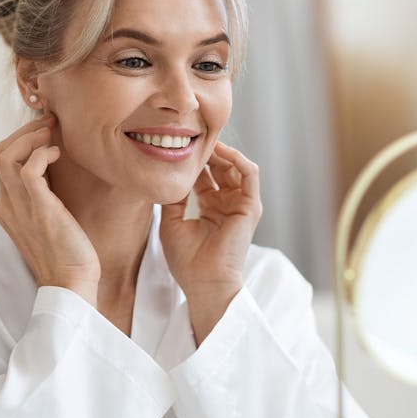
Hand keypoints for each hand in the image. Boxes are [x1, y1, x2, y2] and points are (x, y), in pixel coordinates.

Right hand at [0, 116, 99, 304]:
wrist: (71, 282)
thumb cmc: (67, 252)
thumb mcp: (47, 218)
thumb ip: (42, 195)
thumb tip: (53, 169)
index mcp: (6, 207)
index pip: (0, 161)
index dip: (20, 140)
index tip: (43, 131)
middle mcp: (7, 205)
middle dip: (22, 132)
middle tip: (48, 124)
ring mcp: (20, 207)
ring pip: (5, 156)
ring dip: (29, 137)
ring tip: (50, 133)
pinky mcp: (39, 210)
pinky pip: (28, 169)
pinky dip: (41, 154)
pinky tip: (57, 154)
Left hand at [160, 142, 261, 341]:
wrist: (203, 282)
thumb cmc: (187, 261)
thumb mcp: (171, 223)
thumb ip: (172, 198)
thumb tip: (165, 175)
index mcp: (210, 209)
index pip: (204, 176)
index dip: (192, 160)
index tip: (176, 145)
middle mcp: (227, 205)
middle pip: (220, 168)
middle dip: (207, 152)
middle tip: (191, 135)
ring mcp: (240, 205)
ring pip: (235, 167)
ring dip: (221, 151)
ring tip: (204, 139)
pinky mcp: (251, 207)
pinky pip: (249, 174)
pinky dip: (237, 159)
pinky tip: (221, 151)